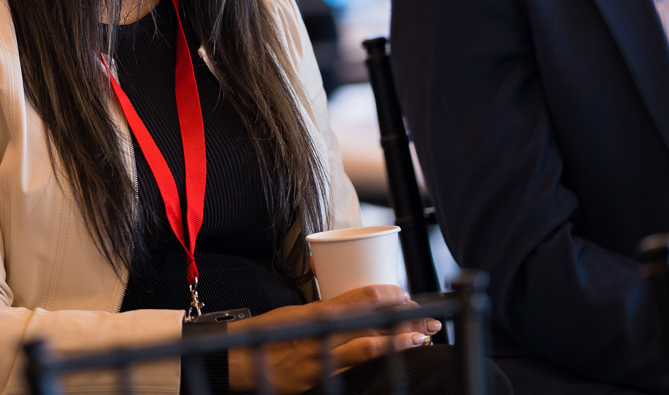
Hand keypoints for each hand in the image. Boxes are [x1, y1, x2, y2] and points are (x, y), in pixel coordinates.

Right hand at [225, 285, 439, 394]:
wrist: (239, 362)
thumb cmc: (265, 338)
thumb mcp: (294, 316)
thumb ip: (323, 313)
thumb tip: (349, 308)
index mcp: (316, 311)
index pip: (359, 298)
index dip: (386, 295)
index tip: (404, 294)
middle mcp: (321, 330)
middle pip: (371, 319)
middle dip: (402, 318)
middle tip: (428, 316)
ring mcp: (322, 354)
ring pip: (368, 341)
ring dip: (398, 338)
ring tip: (422, 335)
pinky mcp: (320, 374)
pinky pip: (354, 363)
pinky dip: (376, 355)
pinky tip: (391, 353)